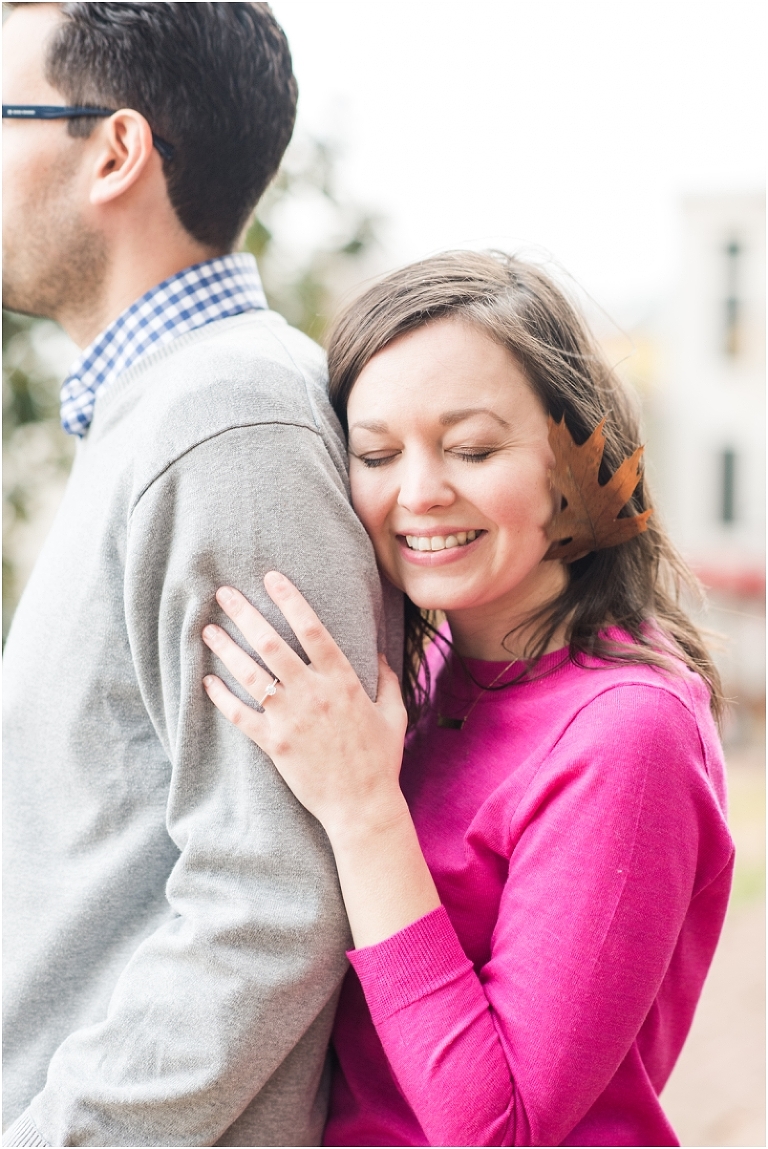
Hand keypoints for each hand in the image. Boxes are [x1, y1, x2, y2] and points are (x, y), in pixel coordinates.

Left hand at [202, 572, 408, 841]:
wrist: (362, 806)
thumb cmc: (380, 759)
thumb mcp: (393, 713)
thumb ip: (386, 678)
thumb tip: (377, 652)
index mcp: (343, 680)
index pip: (311, 628)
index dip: (289, 600)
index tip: (271, 578)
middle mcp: (313, 693)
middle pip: (270, 643)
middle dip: (244, 614)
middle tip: (224, 593)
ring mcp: (291, 719)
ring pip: (249, 674)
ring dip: (226, 648)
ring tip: (208, 629)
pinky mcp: (274, 745)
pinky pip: (240, 716)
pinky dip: (221, 697)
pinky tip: (207, 680)